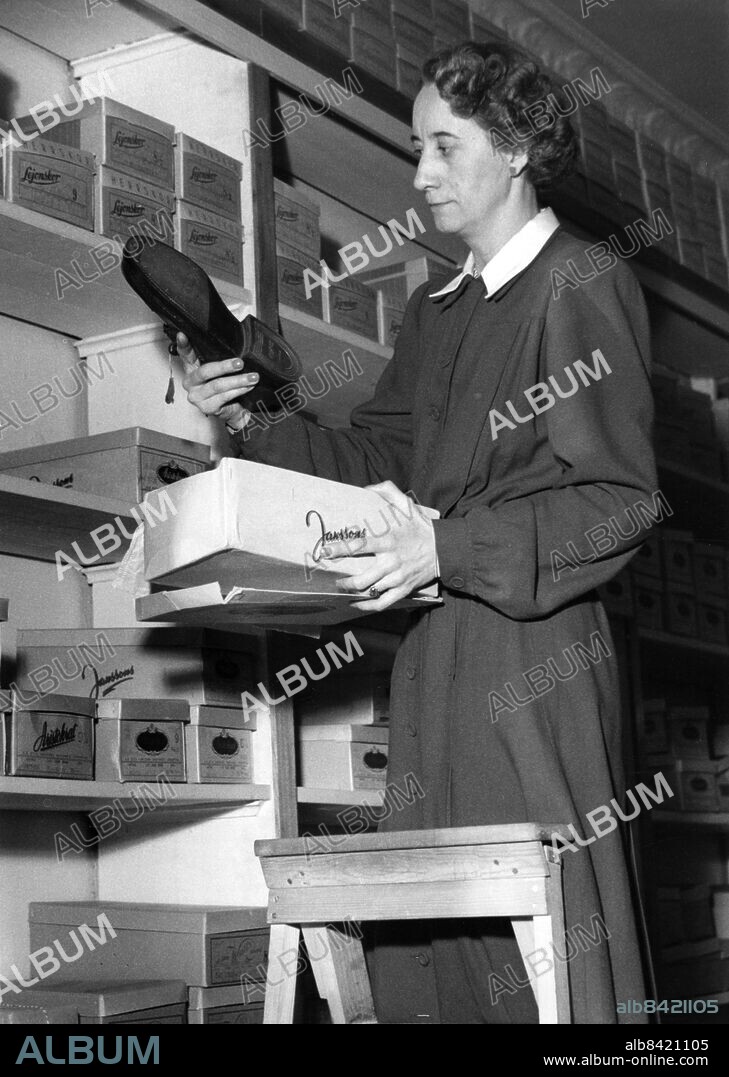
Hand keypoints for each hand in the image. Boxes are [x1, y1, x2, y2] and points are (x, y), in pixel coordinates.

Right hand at [178, 333, 255, 429]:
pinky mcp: (206, 407)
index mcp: (192, 369)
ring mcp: (196, 396)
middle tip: (240, 363)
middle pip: (205, 371)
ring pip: (217, 385)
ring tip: (252, 377)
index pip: (185, 355)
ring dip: (238, 380)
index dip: (183, 345)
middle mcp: (190, 383)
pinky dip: (239, 391)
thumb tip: (237, 344)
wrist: (234, 409)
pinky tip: (248, 387)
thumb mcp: (222, 370)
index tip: (182, 335)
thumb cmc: (227, 386)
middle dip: (224, 366)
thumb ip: (220, 359)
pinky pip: (224, 397)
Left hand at [323, 481, 437, 611]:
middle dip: (344, 581)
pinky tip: (356, 603)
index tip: (325, 550)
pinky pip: (382, 603)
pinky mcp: (403, 589)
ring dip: (352, 593)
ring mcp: (397, 578)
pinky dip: (366, 606)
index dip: (340, 549)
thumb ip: (388, 492)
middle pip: (361, 578)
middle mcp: (391, 562)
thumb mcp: (407, 505)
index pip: (359, 545)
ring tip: (342, 589)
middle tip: (332, 578)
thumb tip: (368, 488)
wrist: (444, 550)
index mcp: (389, 540)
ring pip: (370, 592)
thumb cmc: (422, 528)